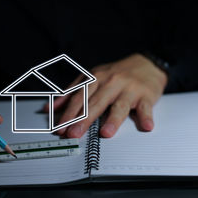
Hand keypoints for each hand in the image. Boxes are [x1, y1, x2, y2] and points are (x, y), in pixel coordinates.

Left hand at [51, 53, 167, 137]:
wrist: (147, 64)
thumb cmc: (117, 73)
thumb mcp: (92, 77)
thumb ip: (71, 92)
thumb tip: (49, 108)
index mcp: (96, 78)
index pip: (79, 97)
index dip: (69, 113)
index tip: (60, 128)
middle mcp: (112, 82)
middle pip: (96, 103)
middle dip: (83, 120)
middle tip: (74, 134)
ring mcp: (130, 89)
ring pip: (120, 105)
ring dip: (113, 120)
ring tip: (106, 133)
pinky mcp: (146, 96)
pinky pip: (146, 107)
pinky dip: (146, 117)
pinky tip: (146, 126)